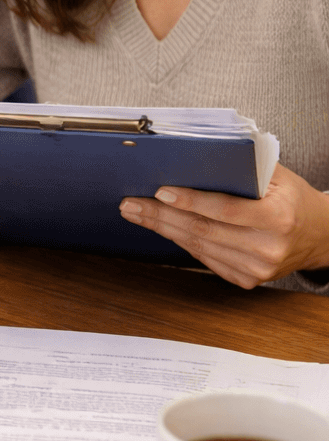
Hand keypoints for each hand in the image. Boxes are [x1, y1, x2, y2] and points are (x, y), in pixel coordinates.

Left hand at [119, 163, 328, 287]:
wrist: (320, 234)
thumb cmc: (293, 198)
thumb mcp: (278, 176)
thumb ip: (242, 169)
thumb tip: (193, 160)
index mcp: (277, 218)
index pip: (225, 210)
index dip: (190, 201)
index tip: (160, 192)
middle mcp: (267, 248)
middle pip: (203, 230)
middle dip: (161, 216)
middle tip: (131, 204)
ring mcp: (257, 269)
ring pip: (199, 247)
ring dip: (163, 230)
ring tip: (137, 213)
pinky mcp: (247, 280)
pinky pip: (205, 258)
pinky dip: (181, 242)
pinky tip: (162, 228)